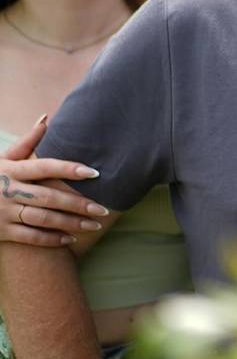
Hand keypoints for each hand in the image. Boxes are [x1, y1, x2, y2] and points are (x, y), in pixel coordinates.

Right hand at [0, 116, 109, 246]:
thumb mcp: (2, 158)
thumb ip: (26, 142)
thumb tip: (47, 118)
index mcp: (11, 170)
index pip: (44, 167)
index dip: (69, 169)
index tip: (94, 173)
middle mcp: (8, 190)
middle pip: (49, 197)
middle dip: (79, 204)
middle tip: (104, 208)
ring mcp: (4, 213)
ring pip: (43, 219)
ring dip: (71, 223)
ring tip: (95, 225)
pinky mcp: (1, 232)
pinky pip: (30, 238)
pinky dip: (51, 240)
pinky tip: (71, 239)